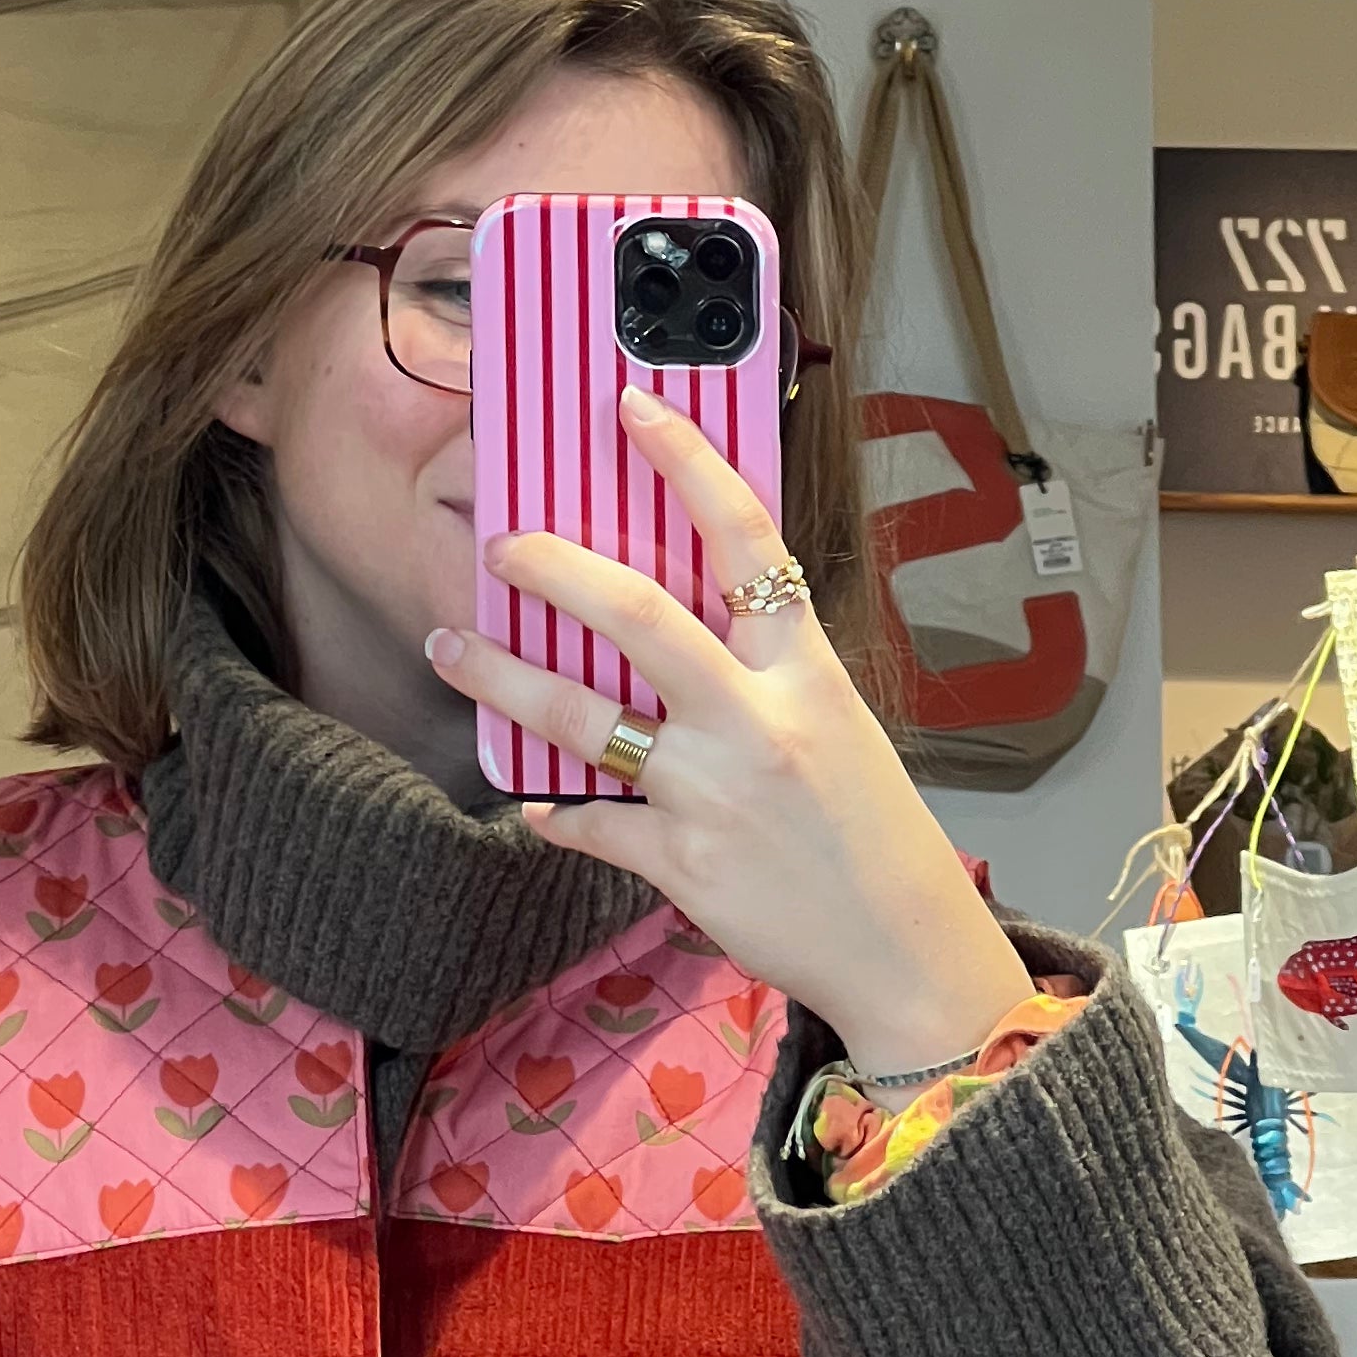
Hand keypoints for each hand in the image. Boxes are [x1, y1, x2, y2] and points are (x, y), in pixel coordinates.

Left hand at [425, 386, 1032, 1076]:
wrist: (907, 948)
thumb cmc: (871, 834)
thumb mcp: (836, 728)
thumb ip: (763, 678)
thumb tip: (673, 640)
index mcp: (804, 670)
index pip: (745, 538)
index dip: (688, 463)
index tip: (634, 409)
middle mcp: (757, 719)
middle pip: (638, 615)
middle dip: (555, 569)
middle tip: (501, 546)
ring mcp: (714, 792)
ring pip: (583, 718)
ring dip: (501, 679)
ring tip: (450, 649)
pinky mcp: (683, 863)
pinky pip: (591, 822)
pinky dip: (556, 813)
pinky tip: (537, 806)